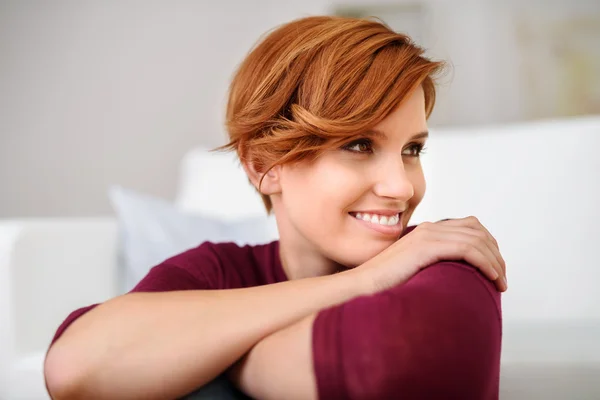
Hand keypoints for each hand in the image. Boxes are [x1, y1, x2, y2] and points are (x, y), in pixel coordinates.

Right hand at [356, 216, 506, 293]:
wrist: (363, 286)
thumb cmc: (385, 285)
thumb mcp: (415, 270)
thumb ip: (432, 266)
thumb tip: (454, 279)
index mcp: (426, 231)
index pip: (469, 226)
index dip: (488, 245)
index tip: (494, 268)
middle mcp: (429, 228)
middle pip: (477, 230)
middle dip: (495, 254)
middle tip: (502, 278)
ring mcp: (427, 235)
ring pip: (477, 240)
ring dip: (495, 262)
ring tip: (500, 283)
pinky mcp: (427, 247)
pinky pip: (468, 249)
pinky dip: (485, 263)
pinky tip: (492, 278)